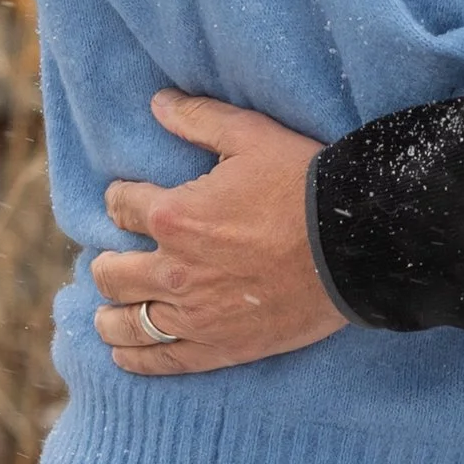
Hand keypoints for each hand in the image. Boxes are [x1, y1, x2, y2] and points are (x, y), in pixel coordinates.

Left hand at [91, 95, 346, 375]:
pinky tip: (124, 354)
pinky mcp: (220, 347)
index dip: (121, 200)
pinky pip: (163, 360)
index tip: (128, 202)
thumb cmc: (302, 185)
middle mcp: (172, 270)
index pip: (120, 208)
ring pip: (126, 322)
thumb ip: (199, 120)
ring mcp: (194, 315)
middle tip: (117, 260)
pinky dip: (137, 359)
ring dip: (110, 314)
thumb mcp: (251, 136)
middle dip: (108, 262)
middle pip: (111, 273)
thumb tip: (159, 103)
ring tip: (108, 313)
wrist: (355, 244)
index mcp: (172, 216)